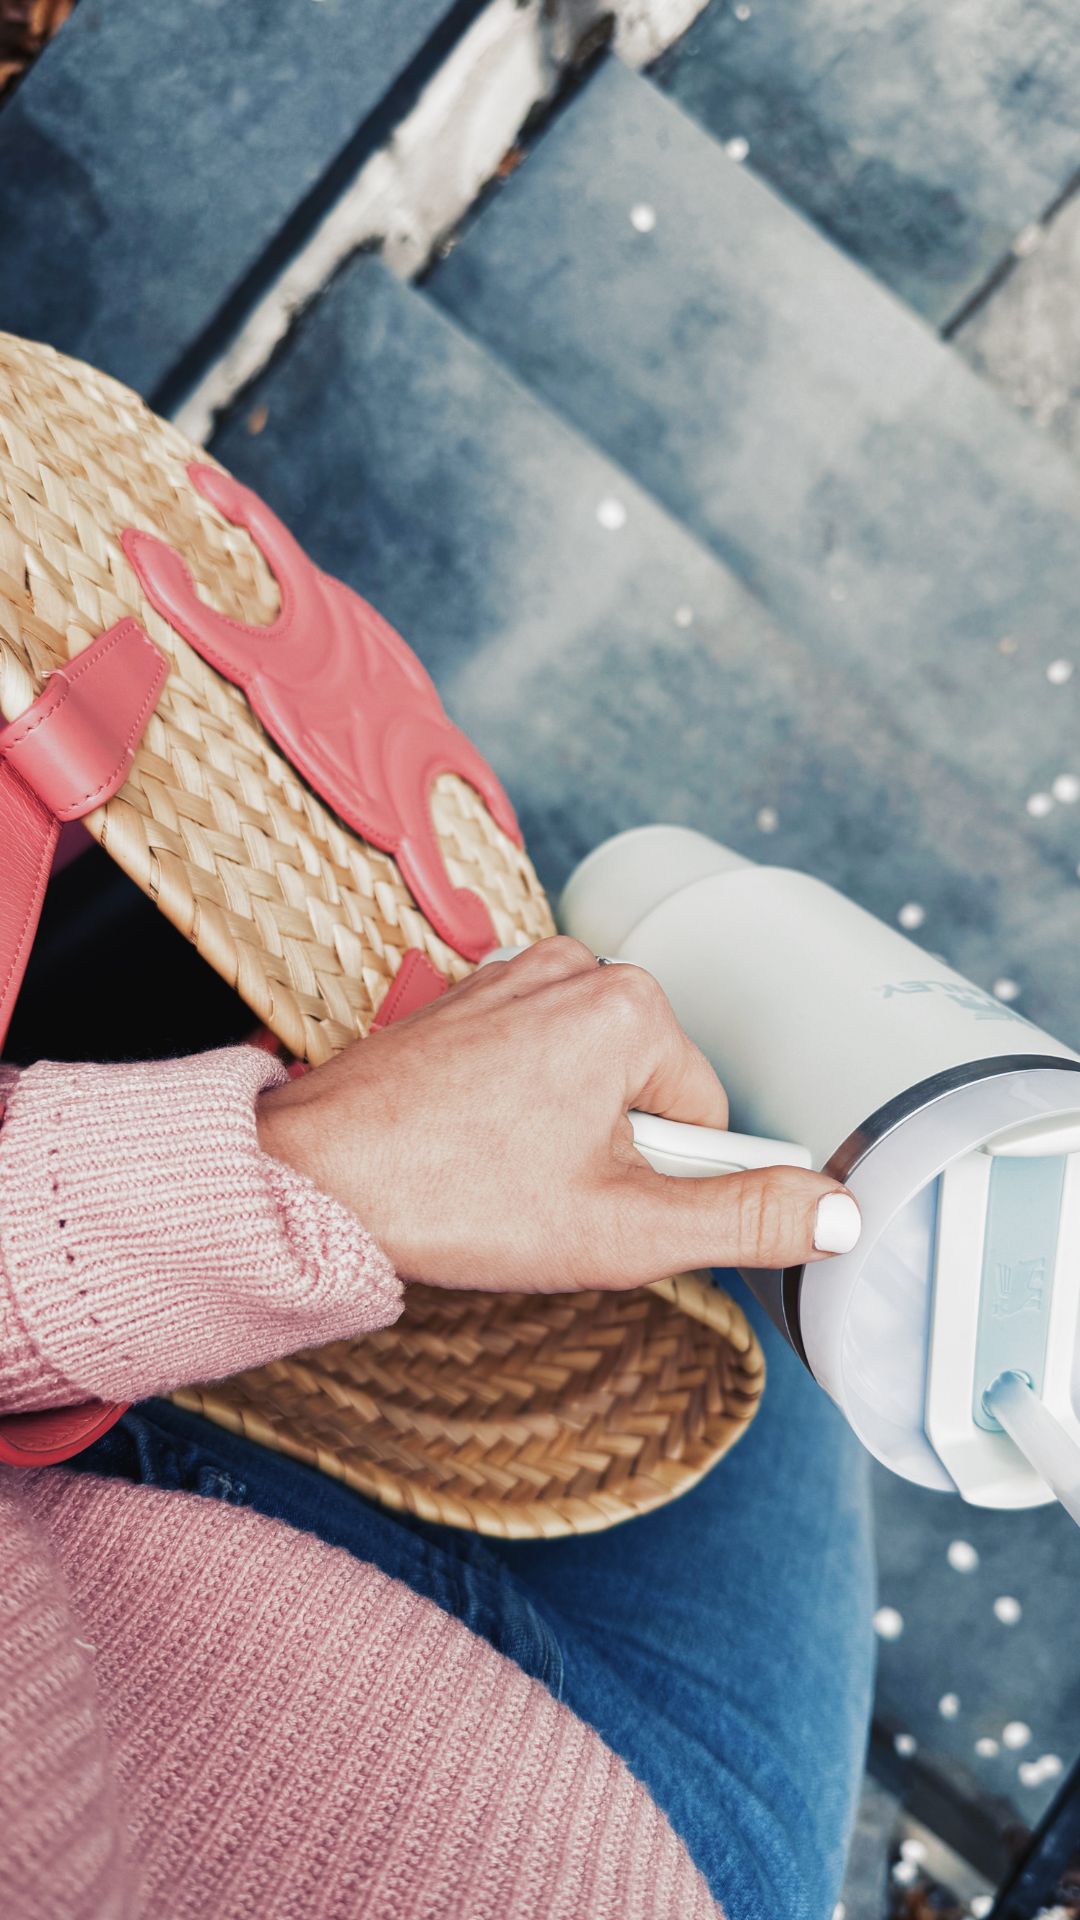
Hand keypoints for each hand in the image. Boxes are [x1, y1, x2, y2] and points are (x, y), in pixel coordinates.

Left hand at [257, 936, 859, 1291]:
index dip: (662, 1182)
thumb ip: (745, 1218)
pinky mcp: (468, 996)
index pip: (707, 1117)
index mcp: (630, 1006)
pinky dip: (516, 1109)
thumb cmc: (452, 1196)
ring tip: (495, 1172)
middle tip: (539, 1195)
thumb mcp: (625, 1229)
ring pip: (591, 1080)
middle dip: (612, 1154)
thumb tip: (838, 1212)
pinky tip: (468, 1144)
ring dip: (564, 1133)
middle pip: (649, 1092)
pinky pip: (535, 1062)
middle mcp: (576, 967)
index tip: (596, 1203)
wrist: (311, 1177)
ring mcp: (514, 975)